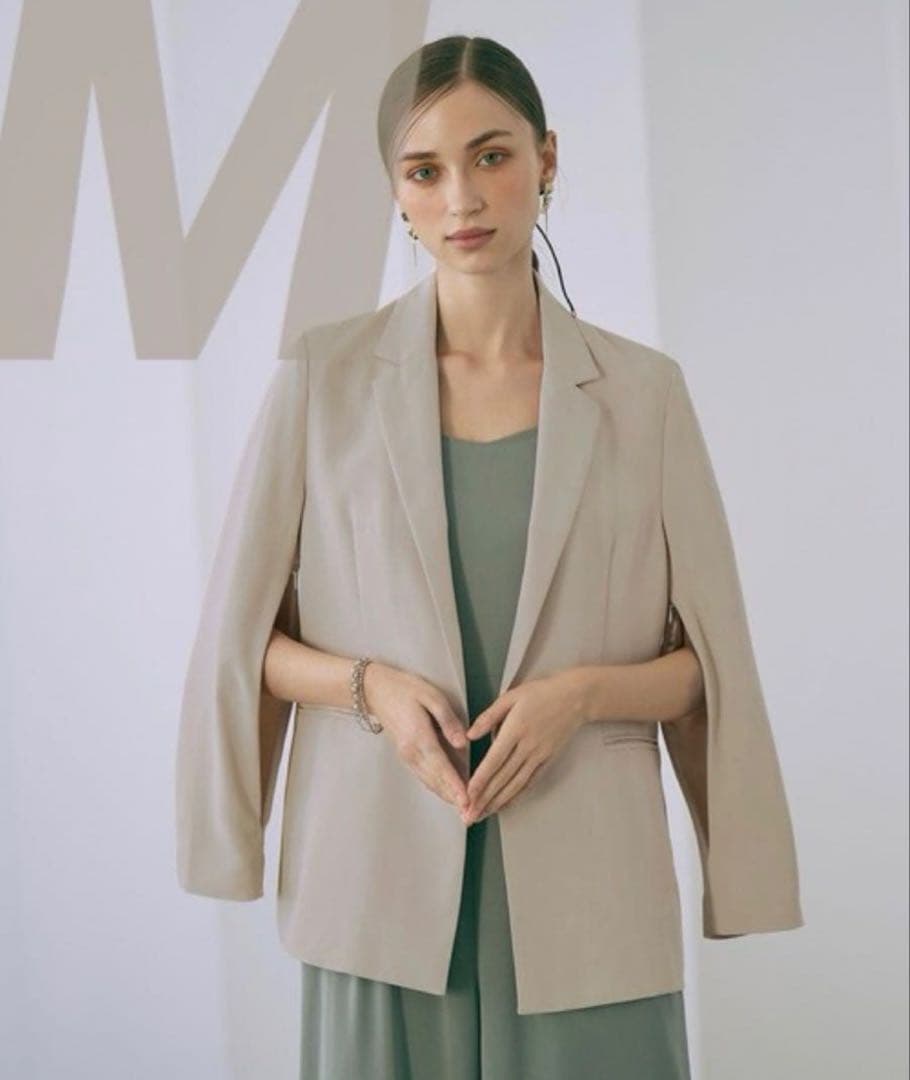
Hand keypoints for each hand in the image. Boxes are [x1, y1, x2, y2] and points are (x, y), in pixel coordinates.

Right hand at [363, 663, 469, 816]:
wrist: (377, 691)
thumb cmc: (407, 689)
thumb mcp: (432, 697)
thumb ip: (448, 721)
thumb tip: (462, 743)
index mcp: (419, 737)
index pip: (442, 766)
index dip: (455, 785)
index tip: (467, 801)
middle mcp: (411, 753)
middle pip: (436, 781)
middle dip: (454, 798)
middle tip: (472, 815)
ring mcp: (407, 757)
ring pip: (430, 782)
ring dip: (446, 797)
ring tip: (464, 811)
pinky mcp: (406, 756)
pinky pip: (424, 777)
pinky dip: (438, 788)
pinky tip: (449, 794)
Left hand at [462, 671, 585, 822]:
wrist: (575, 699)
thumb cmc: (541, 694)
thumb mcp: (511, 697)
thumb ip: (488, 716)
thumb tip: (469, 735)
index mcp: (516, 730)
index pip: (494, 760)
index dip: (480, 780)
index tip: (467, 795)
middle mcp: (527, 747)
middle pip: (503, 778)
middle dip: (484, 799)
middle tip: (469, 816)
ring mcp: (539, 756)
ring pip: (516, 785)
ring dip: (498, 802)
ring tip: (482, 815)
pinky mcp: (548, 761)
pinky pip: (530, 782)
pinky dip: (517, 796)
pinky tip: (505, 805)